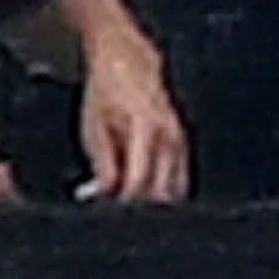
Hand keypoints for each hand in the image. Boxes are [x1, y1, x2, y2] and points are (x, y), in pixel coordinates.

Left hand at [79, 32, 189, 201]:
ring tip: (131, 205)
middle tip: (120, 215)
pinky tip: (145, 192)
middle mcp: (169, 134)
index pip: (138, 182)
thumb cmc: (107, 92)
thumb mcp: (95, 127)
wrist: (128, 62)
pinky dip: (163, 190)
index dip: (123, 205)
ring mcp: (180, 138)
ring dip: (153, 201)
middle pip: (160, 191)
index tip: (110, 215)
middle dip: (140, 208)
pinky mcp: (183, 142)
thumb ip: (103, 165)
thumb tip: (107, 194)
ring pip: (175, 188)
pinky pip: (179, 178)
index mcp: (146, 128)